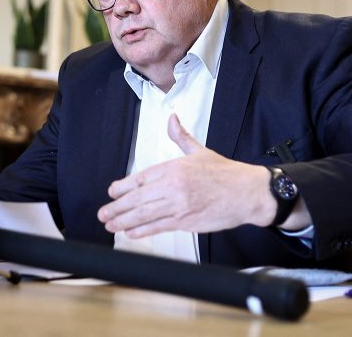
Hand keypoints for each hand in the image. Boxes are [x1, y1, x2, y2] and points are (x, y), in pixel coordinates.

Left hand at [97, 114, 274, 237]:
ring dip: (125, 221)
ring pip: (145, 214)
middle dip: (117, 207)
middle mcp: (174, 186)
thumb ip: (180, 136)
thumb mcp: (199, 151)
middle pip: (138, 198)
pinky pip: (160, 227)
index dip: (123, 186)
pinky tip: (131, 233)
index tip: (111, 192)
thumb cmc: (225, 173)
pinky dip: (144, 231)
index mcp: (174, 168)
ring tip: (111, 224)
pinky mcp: (187, 221)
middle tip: (103, 213)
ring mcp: (179, 205)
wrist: (248, 192)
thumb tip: (171, 117)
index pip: (141, 178)